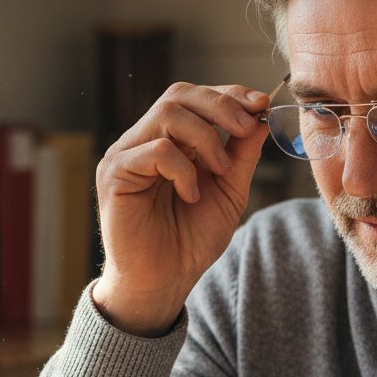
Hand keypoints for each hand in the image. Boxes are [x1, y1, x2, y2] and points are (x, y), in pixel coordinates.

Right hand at [93, 83, 270, 336]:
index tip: (261, 104)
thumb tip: (261, 115)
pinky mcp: (114, 174)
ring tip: (221, 170)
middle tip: (247, 128)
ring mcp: (126, 155)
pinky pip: (156, 150)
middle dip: (221, 106)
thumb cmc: (190, 241)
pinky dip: (183, 169)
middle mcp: (143, 140)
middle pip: (179, 95)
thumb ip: (241, 154)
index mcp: (169, 140)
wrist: (164, 282)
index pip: (194, 98)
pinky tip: (191, 195)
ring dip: (206, 137)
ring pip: (168, 113)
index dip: (228, 94)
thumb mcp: (229, 191)